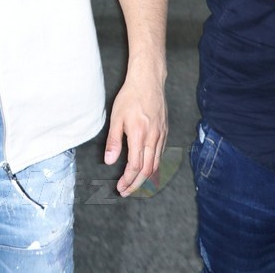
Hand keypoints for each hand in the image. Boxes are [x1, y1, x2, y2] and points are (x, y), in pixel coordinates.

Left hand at [104, 70, 166, 196]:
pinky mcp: (165, 131)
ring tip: (136, 185)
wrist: (148, 81)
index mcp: (139, 135)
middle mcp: (153, 138)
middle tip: (126, 192)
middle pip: (147, 170)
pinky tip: (147, 168)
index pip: (135, 166)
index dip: (128, 180)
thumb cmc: (130, 97)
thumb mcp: (116, 117)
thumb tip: (109, 161)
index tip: (121, 188)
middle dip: (137, 185)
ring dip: (146, 178)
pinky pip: (161, 154)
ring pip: (156, 164)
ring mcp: (161, 135)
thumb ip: (113, 141)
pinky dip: (154, 166)